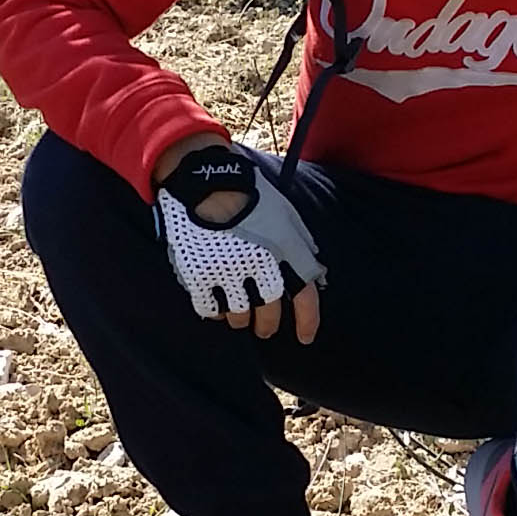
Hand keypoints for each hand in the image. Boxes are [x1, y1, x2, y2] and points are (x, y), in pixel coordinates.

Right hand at [155, 144, 322, 343]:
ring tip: (239, 316)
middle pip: (269, 312)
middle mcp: (258, 264)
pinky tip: (218, 308)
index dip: (307, 322)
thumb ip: (301, 247)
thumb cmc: (249, 196)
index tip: (305, 338)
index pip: (304, 296)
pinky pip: (210, 309)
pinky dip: (216, 312)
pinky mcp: (199, 273)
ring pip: (239, 316)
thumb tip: (317, 278)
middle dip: (267, 325)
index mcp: (284, 249)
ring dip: (241, 319)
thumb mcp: (286, 215)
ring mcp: (227, 270)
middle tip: (265, 328)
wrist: (204, 177)